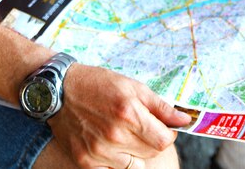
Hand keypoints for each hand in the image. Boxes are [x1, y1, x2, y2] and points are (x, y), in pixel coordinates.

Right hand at [49, 64, 190, 168]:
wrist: (59, 90)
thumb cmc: (98, 84)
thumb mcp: (133, 86)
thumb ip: (160, 106)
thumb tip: (185, 119)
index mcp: (129, 113)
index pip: (164, 141)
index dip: (168, 134)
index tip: (162, 127)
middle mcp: (115, 136)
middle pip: (151, 153)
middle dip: (153, 141)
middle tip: (142, 127)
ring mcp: (98, 152)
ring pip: (134, 166)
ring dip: (135, 153)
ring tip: (124, 134)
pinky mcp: (85, 163)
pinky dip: (116, 162)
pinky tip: (110, 144)